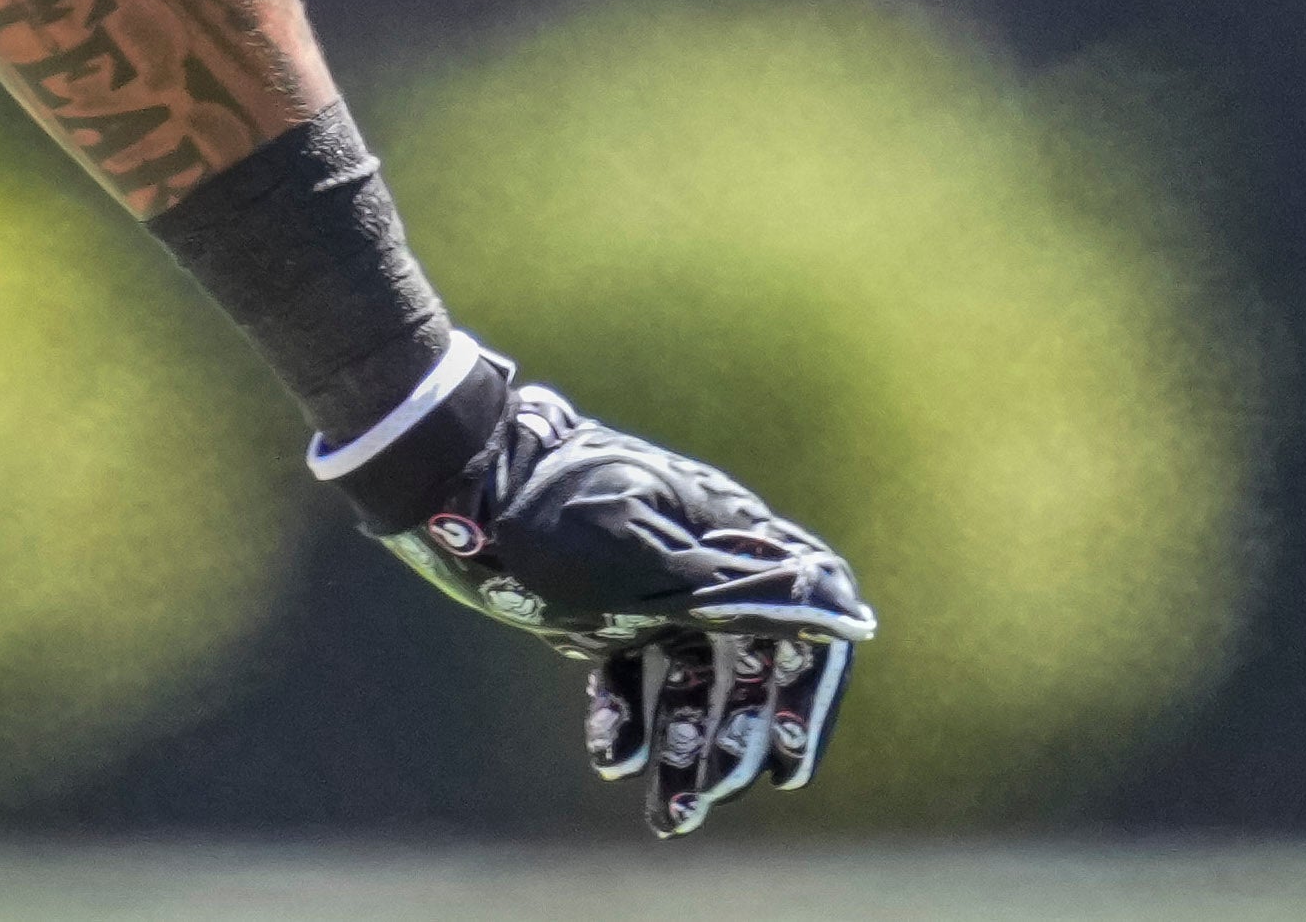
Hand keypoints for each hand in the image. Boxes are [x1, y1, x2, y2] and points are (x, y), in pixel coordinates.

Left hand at [319, 340, 872, 835]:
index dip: (811, 687)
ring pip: (694, 684)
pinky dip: (628, 717)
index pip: (809, 612)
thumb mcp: (655, 562)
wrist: (458, 486)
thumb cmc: (558, 514)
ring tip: (670, 818)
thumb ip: (746, 595)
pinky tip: (611, 758)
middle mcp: (704, 563)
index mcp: (732, 534)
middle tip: (723, 792)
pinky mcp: (606, 613)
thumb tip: (847, 614)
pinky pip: (635, 677)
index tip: (792, 751)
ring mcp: (656, 590)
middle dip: (742, 736)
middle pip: (753, 664)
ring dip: (687, 750)